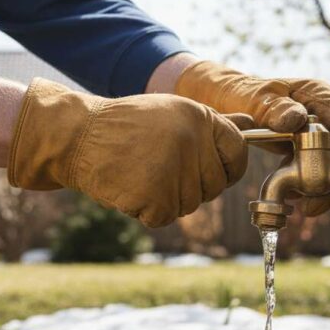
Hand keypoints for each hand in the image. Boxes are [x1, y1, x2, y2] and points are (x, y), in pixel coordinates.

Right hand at [8, 79, 248, 227]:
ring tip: (140, 171)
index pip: (238, 152)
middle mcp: (193, 142)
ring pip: (189, 203)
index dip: (226, 166)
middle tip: (158, 167)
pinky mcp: (155, 196)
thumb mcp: (172, 112)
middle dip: (192, 184)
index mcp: (200, 118)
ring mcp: (175, 171)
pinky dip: (146, 210)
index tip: (209, 167)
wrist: (79, 136)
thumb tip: (251, 127)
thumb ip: (213, 124)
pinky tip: (129, 186)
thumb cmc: (127, 124)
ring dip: (166, 197)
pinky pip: (163, 216)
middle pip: (214, 185)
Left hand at [174, 60, 329, 215]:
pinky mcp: (314, 148)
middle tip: (315, 207)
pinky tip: (295, 198)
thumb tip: (296, 119)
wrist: (226, 100)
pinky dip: (315, 188)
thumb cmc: (239, 95)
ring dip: (329, 191)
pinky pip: (326, 171)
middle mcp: (329, 113)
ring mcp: (324, 131)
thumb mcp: (252, 99)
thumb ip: (273, 108)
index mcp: (320, 96)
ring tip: (304, 207)